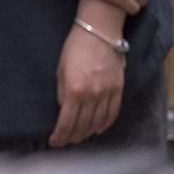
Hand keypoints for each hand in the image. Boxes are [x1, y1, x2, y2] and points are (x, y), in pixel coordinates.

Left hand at [51, 24, 124, 145]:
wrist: (99, 32)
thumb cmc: (75, 48)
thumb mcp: (61, 71)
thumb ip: (62, 93)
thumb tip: (65, 110)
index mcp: (74, 90)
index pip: (67, 123)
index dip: (60, 136)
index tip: (54, 141)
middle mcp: (92, 94)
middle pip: (82, 125)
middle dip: (72, 137)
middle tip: (66, 141)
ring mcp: (108, 92)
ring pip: (98, 122)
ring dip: (88, 133)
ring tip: (80, 136)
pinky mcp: (119, 88)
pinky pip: (113, 112)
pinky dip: (105, 123)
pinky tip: (98, 128)